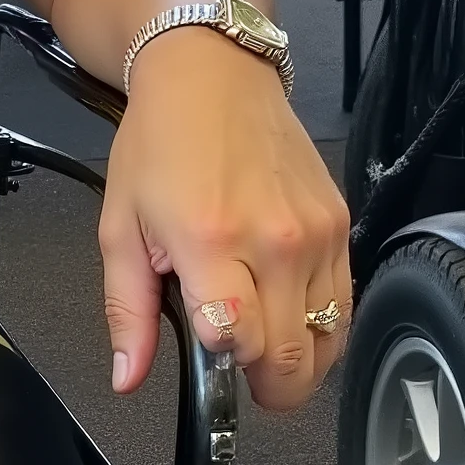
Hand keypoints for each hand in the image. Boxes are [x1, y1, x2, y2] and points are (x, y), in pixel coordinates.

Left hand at [98, 28, 349, 411]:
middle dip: (267, 386)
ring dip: (298, 361)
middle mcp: (273, 241)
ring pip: (328, 341)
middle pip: (291, 359)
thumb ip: (128, 311)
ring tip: (264, 343)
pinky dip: (321, 326)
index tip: (213, 361)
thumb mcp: (120, 229)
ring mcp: (315, 235)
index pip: (239, 342)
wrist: (212, 79)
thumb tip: (127, 376)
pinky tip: (289, 313)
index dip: (226, 368)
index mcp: (210, 242)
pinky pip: (344, 303)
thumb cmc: (161, 146)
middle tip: (242, 372)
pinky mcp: (340, 225)